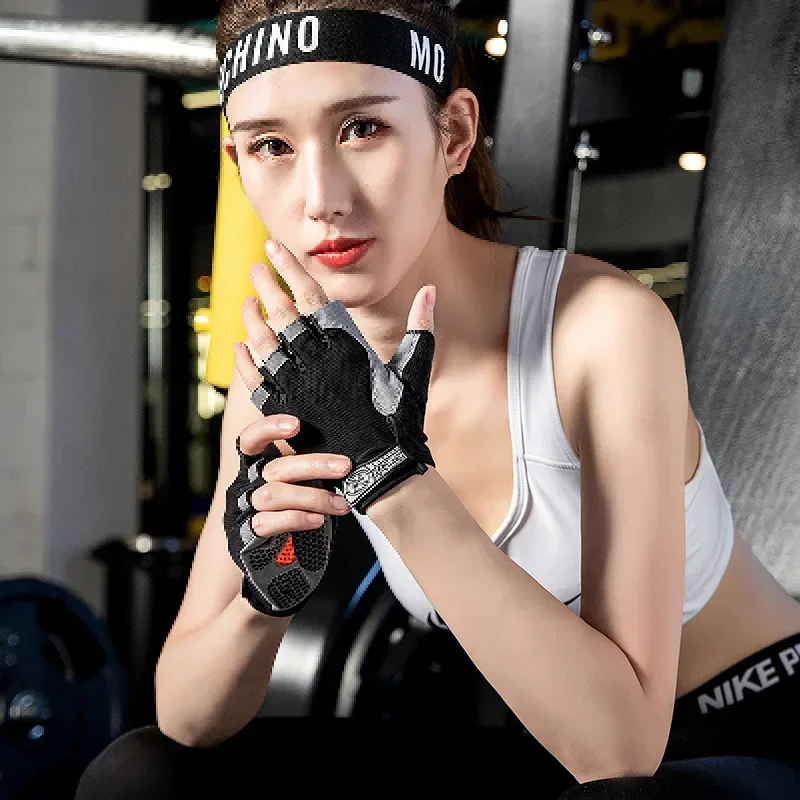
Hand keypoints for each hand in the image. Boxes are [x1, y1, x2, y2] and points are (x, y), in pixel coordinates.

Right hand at [223, 414, 351, 616]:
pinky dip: (297, 519)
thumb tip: (346, 439)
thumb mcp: (307, 487)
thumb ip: (312, 467)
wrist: (284, 571)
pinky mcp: (248, 539)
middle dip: (313, 464)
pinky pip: (268, 523)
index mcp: (256, 470)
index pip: (250, 440)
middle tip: (345, 465)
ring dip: (312, 496)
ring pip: (272, 494)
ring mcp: (245, 513)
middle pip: (274, 467)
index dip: (268, 427)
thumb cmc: (302, 519)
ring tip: (341, 504)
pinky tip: (319, 521)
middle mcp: (246, 488)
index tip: (296, 425)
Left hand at [233, 239, 436, 514]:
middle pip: (282, 312)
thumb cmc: (399, 421)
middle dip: (267, 284)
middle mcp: (316, 360)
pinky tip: (239, 345)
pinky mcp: (282, 410)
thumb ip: (421, 328)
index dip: (290, 268)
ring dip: (252, 317)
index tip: (273, 247)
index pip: (311, 295)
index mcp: (346, 344)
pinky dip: (244, 360)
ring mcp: (295, 385)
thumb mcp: (414, 371)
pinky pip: (254, 378)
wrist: (379, 469)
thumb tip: (430, 290)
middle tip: (256, 265)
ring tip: (246, 300)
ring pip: (264, 341)